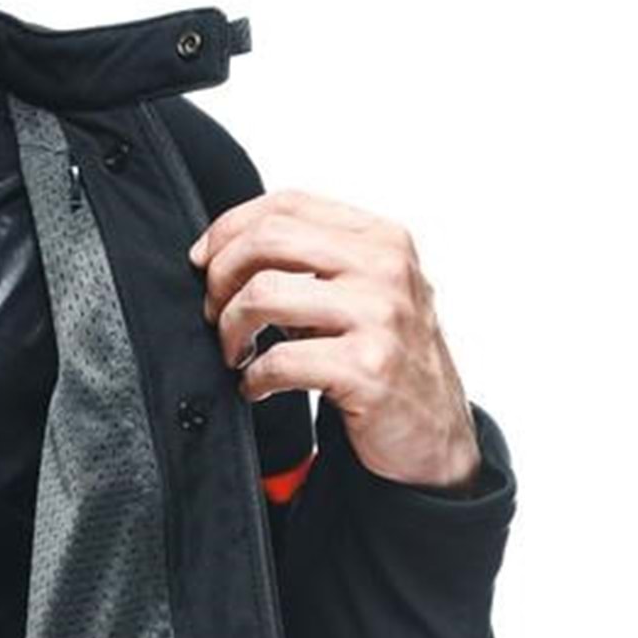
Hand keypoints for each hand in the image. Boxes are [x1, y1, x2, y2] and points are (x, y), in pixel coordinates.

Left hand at [188, 189, 482, 489]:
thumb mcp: (362, 292)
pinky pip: (279, 361)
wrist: (434, 433)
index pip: (288, 204)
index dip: (230, 228)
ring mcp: (381, 317)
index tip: (203, 261)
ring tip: (235, 352)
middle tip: (212, 312)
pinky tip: (256, 386)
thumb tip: (223, 250)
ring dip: (229, 329)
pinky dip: (252, 378)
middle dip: (221, 276)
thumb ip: (313, 261)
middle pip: (269, 240)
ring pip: (264, 295)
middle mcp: (386, 268)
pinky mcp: (368, 369)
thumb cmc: (385, 358)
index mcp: (382, 239)